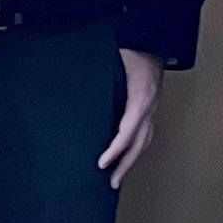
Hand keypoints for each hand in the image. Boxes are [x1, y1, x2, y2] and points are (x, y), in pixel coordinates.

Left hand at [97, 49, 163, 187]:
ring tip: (118, 177)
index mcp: (140, 98)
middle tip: (112, 183)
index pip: (127, 132)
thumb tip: (70, 85)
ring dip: (132, 161)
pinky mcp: (151, 107)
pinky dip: (136, 148)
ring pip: (145, 141)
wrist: (153, 39)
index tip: (102, 164)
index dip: (115, 150)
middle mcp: (149, 107)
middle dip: (125, 165)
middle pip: (139, 144)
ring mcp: (153, 108)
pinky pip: (145, 133)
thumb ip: (95, 75)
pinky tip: (127, 155)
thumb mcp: (113, 59)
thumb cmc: (131, 48)